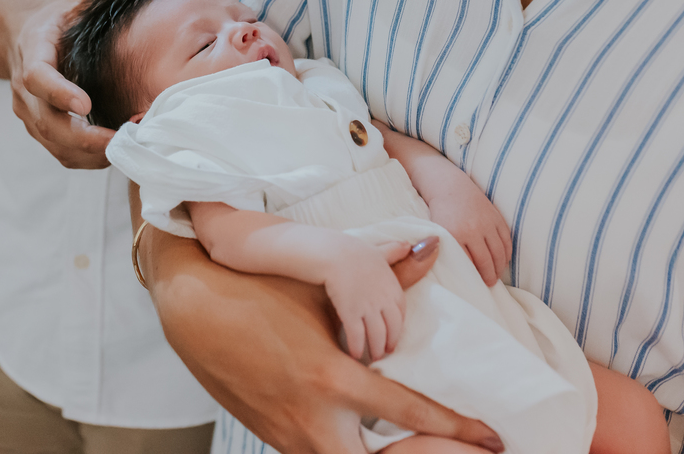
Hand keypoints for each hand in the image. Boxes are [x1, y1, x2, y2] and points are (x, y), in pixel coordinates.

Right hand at [8, 0, 152, 167]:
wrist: (18, 36)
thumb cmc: (59, 14)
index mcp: (33, 50)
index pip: (37, 77)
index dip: (58, 92)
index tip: (84, 104)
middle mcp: (24, 87)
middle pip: (45, 122)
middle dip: (80, 137)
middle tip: (119, 142)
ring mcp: (29, 111)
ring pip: (52, 143)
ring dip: (86, 154)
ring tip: (126, 152)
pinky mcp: (40, 128)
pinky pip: (59, 152)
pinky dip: (85, 159)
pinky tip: (117, 156)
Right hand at [147, 230, 504, 453]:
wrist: (192, 310)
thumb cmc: (257, 292)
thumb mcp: (322, 286)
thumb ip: (384, 276)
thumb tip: (429, 249)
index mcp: (329, 378)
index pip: (408, 415)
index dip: (457, 430)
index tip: (491, 438)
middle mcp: (312, 419)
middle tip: (468, 453)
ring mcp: (290, 436)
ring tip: (431, 448)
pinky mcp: (276, 440)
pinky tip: (379, 442)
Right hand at [324, 239, 408, 361]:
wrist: (331, 250)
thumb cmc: (351, 249)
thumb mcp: (376, 250)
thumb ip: (393, 251)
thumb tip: (410, 244)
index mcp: (392, 285)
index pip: (400, 312)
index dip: (397, 326)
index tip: (393, 335)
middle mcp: (383, 298)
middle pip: (392, 327)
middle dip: (389, 342)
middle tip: (384, 353)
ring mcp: (368, 305)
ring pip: (377, 335)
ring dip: (375, 349)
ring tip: (371, 358)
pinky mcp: (350, 311)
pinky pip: (357, 335)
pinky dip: (357, 346)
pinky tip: (354, 354)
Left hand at [425, 181, 511, 285]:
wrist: (449, 186)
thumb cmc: (440, 212)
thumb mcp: (438, 232)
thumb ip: (446, 250)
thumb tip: (458, 273)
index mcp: (455, 234)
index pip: (468, 264)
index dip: (474, 277)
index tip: (476, 286)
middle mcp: (473, 229)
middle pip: (486, 261)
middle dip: (489, 276)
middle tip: (489, 284)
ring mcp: (487, 222)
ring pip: (499, 253)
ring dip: (499, 267)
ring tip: (496, 275)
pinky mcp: (496, 216)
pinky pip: (506, 240)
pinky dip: (507, 253)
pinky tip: (503, 260)